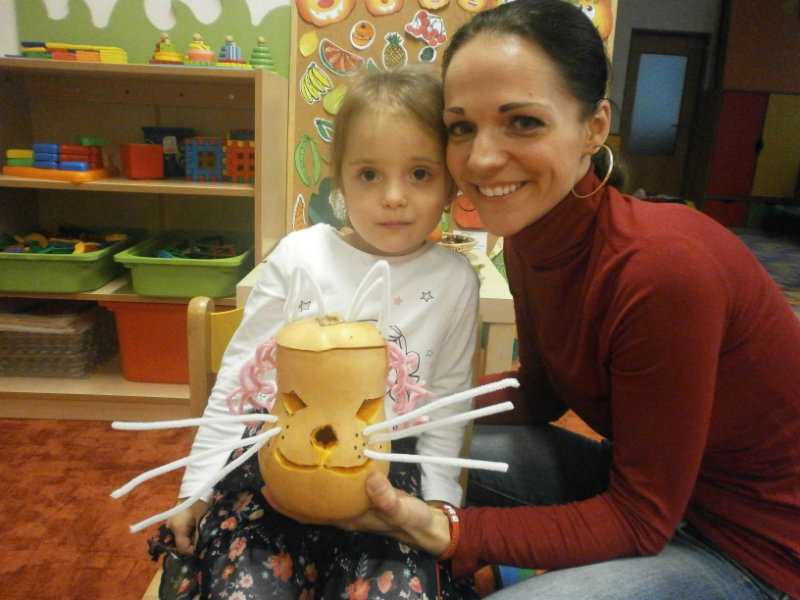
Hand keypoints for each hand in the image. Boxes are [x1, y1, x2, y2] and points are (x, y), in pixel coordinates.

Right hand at [166, 499, 209, 553]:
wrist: (196, 486)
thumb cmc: (201, 502)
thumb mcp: (203, 520)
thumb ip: (200, 536)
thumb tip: (201, 550)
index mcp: (177, 528)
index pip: (183, 548)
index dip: (194, 551)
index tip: (204, 548)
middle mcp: (171, 527)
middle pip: (182, 543)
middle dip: (194, 544)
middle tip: (205, 540)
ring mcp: (172, 523)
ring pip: (182, 537)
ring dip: (192, 538)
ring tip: (203, 533)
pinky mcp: (176, 519)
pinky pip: (182, 531)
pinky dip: (190, 532)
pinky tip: (198, 528)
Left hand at [265, 472, 451, 556]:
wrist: (424, 524)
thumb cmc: (410, 519)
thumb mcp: (401, 509)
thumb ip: (387, 498)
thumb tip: (369, 479)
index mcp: (346, 517)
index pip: (308, 514)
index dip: (286, 506)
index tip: (267, 489)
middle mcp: (344, 510)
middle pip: (308, 505)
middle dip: (287, 491)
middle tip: (268, 469)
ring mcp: (351, 502)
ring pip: (320, 494)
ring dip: (303, 481)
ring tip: (289, 458)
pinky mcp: (362, 492)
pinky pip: (335, 484)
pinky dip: (325, 472)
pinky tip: (324, 456)